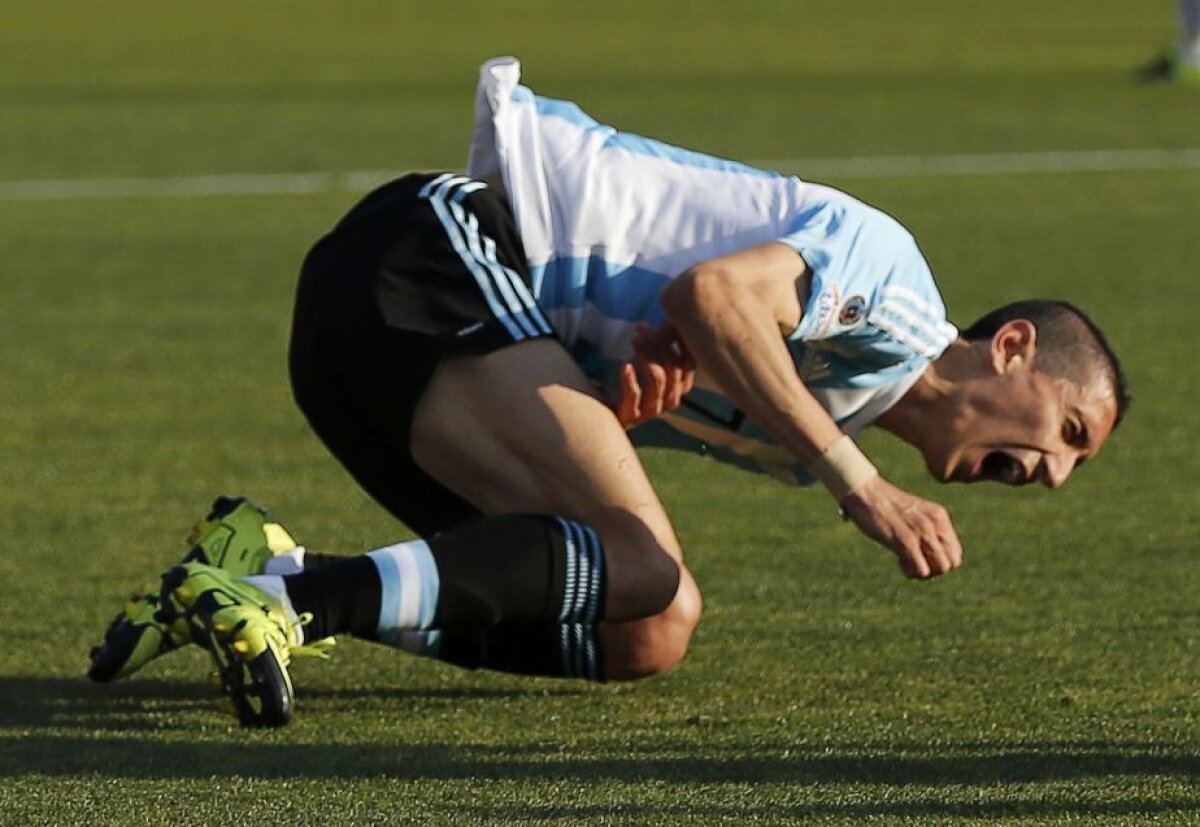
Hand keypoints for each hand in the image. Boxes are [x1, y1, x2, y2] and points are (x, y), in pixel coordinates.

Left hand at [615, 322, 696, 427]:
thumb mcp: (649, 361)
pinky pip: (635, 395)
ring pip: (658, 380)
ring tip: (634, 340)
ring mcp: (652, 410)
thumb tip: (671, 316)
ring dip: (646, 356)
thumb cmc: (632, 382)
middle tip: (641, 329)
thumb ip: (662, 343)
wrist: (605, 412)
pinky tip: (625, 364)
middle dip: (659, 344)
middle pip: (673, 368)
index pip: (690, 363)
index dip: (681, 342)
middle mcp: (670, 400)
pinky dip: (630, 378)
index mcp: (679, 387)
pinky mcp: (632, 416)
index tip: (666, 322)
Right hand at [839, 475, 962, 579]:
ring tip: (907, 561)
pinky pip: (922, 570)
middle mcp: (934, 524)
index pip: (956, 552)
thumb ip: (926, 528)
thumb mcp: (913, 512)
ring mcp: (921, 532)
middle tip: (915, 562)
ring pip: (941, 568)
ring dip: (925, 572)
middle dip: (935, 569)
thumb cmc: (883, 504)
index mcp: (939, 516)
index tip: (922, 556)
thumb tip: (929, 554)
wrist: (865, 491)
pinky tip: (899, 561)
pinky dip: (912, 572)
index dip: (941, 561)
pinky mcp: (906, 541)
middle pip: (952, 563)